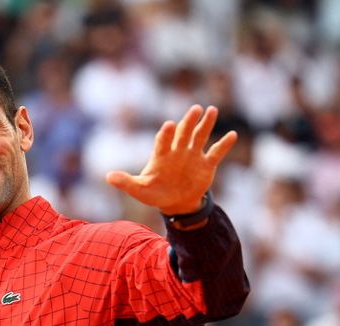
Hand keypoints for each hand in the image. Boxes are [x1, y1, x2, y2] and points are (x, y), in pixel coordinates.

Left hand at [106, 105, 236, 214]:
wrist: (175, 202)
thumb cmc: (155, 193)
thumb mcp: (139, 190)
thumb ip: (126, 182)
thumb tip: (108, 176)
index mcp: (161, 155)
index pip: (163, 141)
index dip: (166, 134)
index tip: (169, 125)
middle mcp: (178, 151)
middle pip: (184, 133)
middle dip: (189, 122)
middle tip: (195, 109)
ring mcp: (193, 156)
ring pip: (200, 136)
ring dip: (206, 124)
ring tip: (211, 110)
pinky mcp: (206, 164)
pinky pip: (216, 152)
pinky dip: (223, 145)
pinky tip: (232, 135)